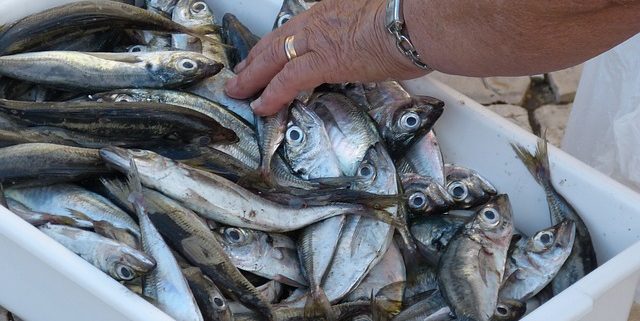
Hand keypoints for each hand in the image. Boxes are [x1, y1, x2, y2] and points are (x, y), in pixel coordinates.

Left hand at [224, 0, 428, 115]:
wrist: (414, 23)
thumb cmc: (405, 23)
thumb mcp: (373, 23)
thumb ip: (359, 37)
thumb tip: (363, 50)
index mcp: (329, 13)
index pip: (292, 30)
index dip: (273, 45)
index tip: (262, 55)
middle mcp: (318, 22)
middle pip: (275, 42)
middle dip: (254, 60)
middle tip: (240, 74)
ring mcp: (317, 40)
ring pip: (273, 59)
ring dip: (252, 77)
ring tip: (238, 91)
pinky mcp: (323, 61)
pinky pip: (287, 80)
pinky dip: (271, 94)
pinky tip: (261, 106)